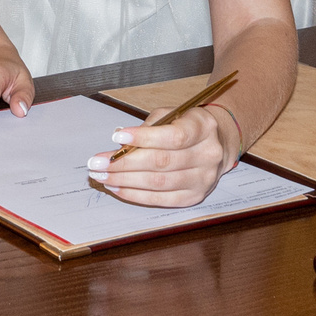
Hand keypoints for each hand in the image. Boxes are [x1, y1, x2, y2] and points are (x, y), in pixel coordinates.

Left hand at [89, 102, 240, 208]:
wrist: (218, 143)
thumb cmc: (187, 126)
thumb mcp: (172, 115)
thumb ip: (149, 127)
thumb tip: (119, 142)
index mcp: (203, 128)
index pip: (173, 136)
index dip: (143, 137)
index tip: (115, 138)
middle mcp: (208, 154)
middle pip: (161, 162)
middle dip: (124, 163)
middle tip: (97, 163)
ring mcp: (203, 179)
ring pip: (158, 183)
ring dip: (124, 180)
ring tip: (102, 175)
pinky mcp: (194, 196)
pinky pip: (160, 199)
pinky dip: (135, 194)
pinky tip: (117, 187)